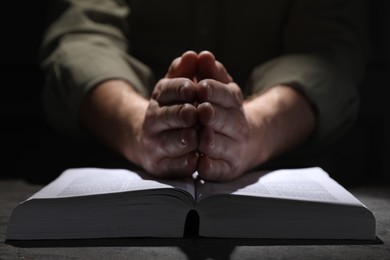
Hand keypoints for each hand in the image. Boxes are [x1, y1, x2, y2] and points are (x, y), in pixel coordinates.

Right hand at [137, 51, 199, 176]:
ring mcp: (155, 144)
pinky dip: (185, 163)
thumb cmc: (175, 109)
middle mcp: (153, 120)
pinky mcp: (160, 165)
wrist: (153, 141)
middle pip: (167, 115)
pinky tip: (196, 159)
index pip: (168, 89)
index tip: (193, 89)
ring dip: (186, 138)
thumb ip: (186, 71)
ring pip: (170, 141)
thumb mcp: (178, 87)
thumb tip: (193, 54)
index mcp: (160, 97)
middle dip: (183, 114)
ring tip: (198, 136)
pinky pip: (173, 165)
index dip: (181, 89)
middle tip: (198, 113)